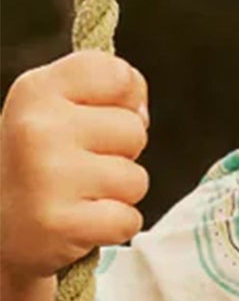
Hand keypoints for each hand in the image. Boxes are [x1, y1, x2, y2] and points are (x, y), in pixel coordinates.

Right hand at [0, 50, 149, 283]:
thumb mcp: (54, 110)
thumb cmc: (37, 161)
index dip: (125, 100)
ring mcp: (48, 175)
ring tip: (77, 194)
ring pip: (136, 179)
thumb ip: (104, 92)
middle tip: (78, 168)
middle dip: (120, 152)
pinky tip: (78, 221)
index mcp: (36, 91)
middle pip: (135, 130)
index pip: (118, 74)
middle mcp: (39, 128)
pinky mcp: (60, 223)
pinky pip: (128, 220)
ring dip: (117, 193)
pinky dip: (113, 226)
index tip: (98, 118)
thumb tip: (140, 109)